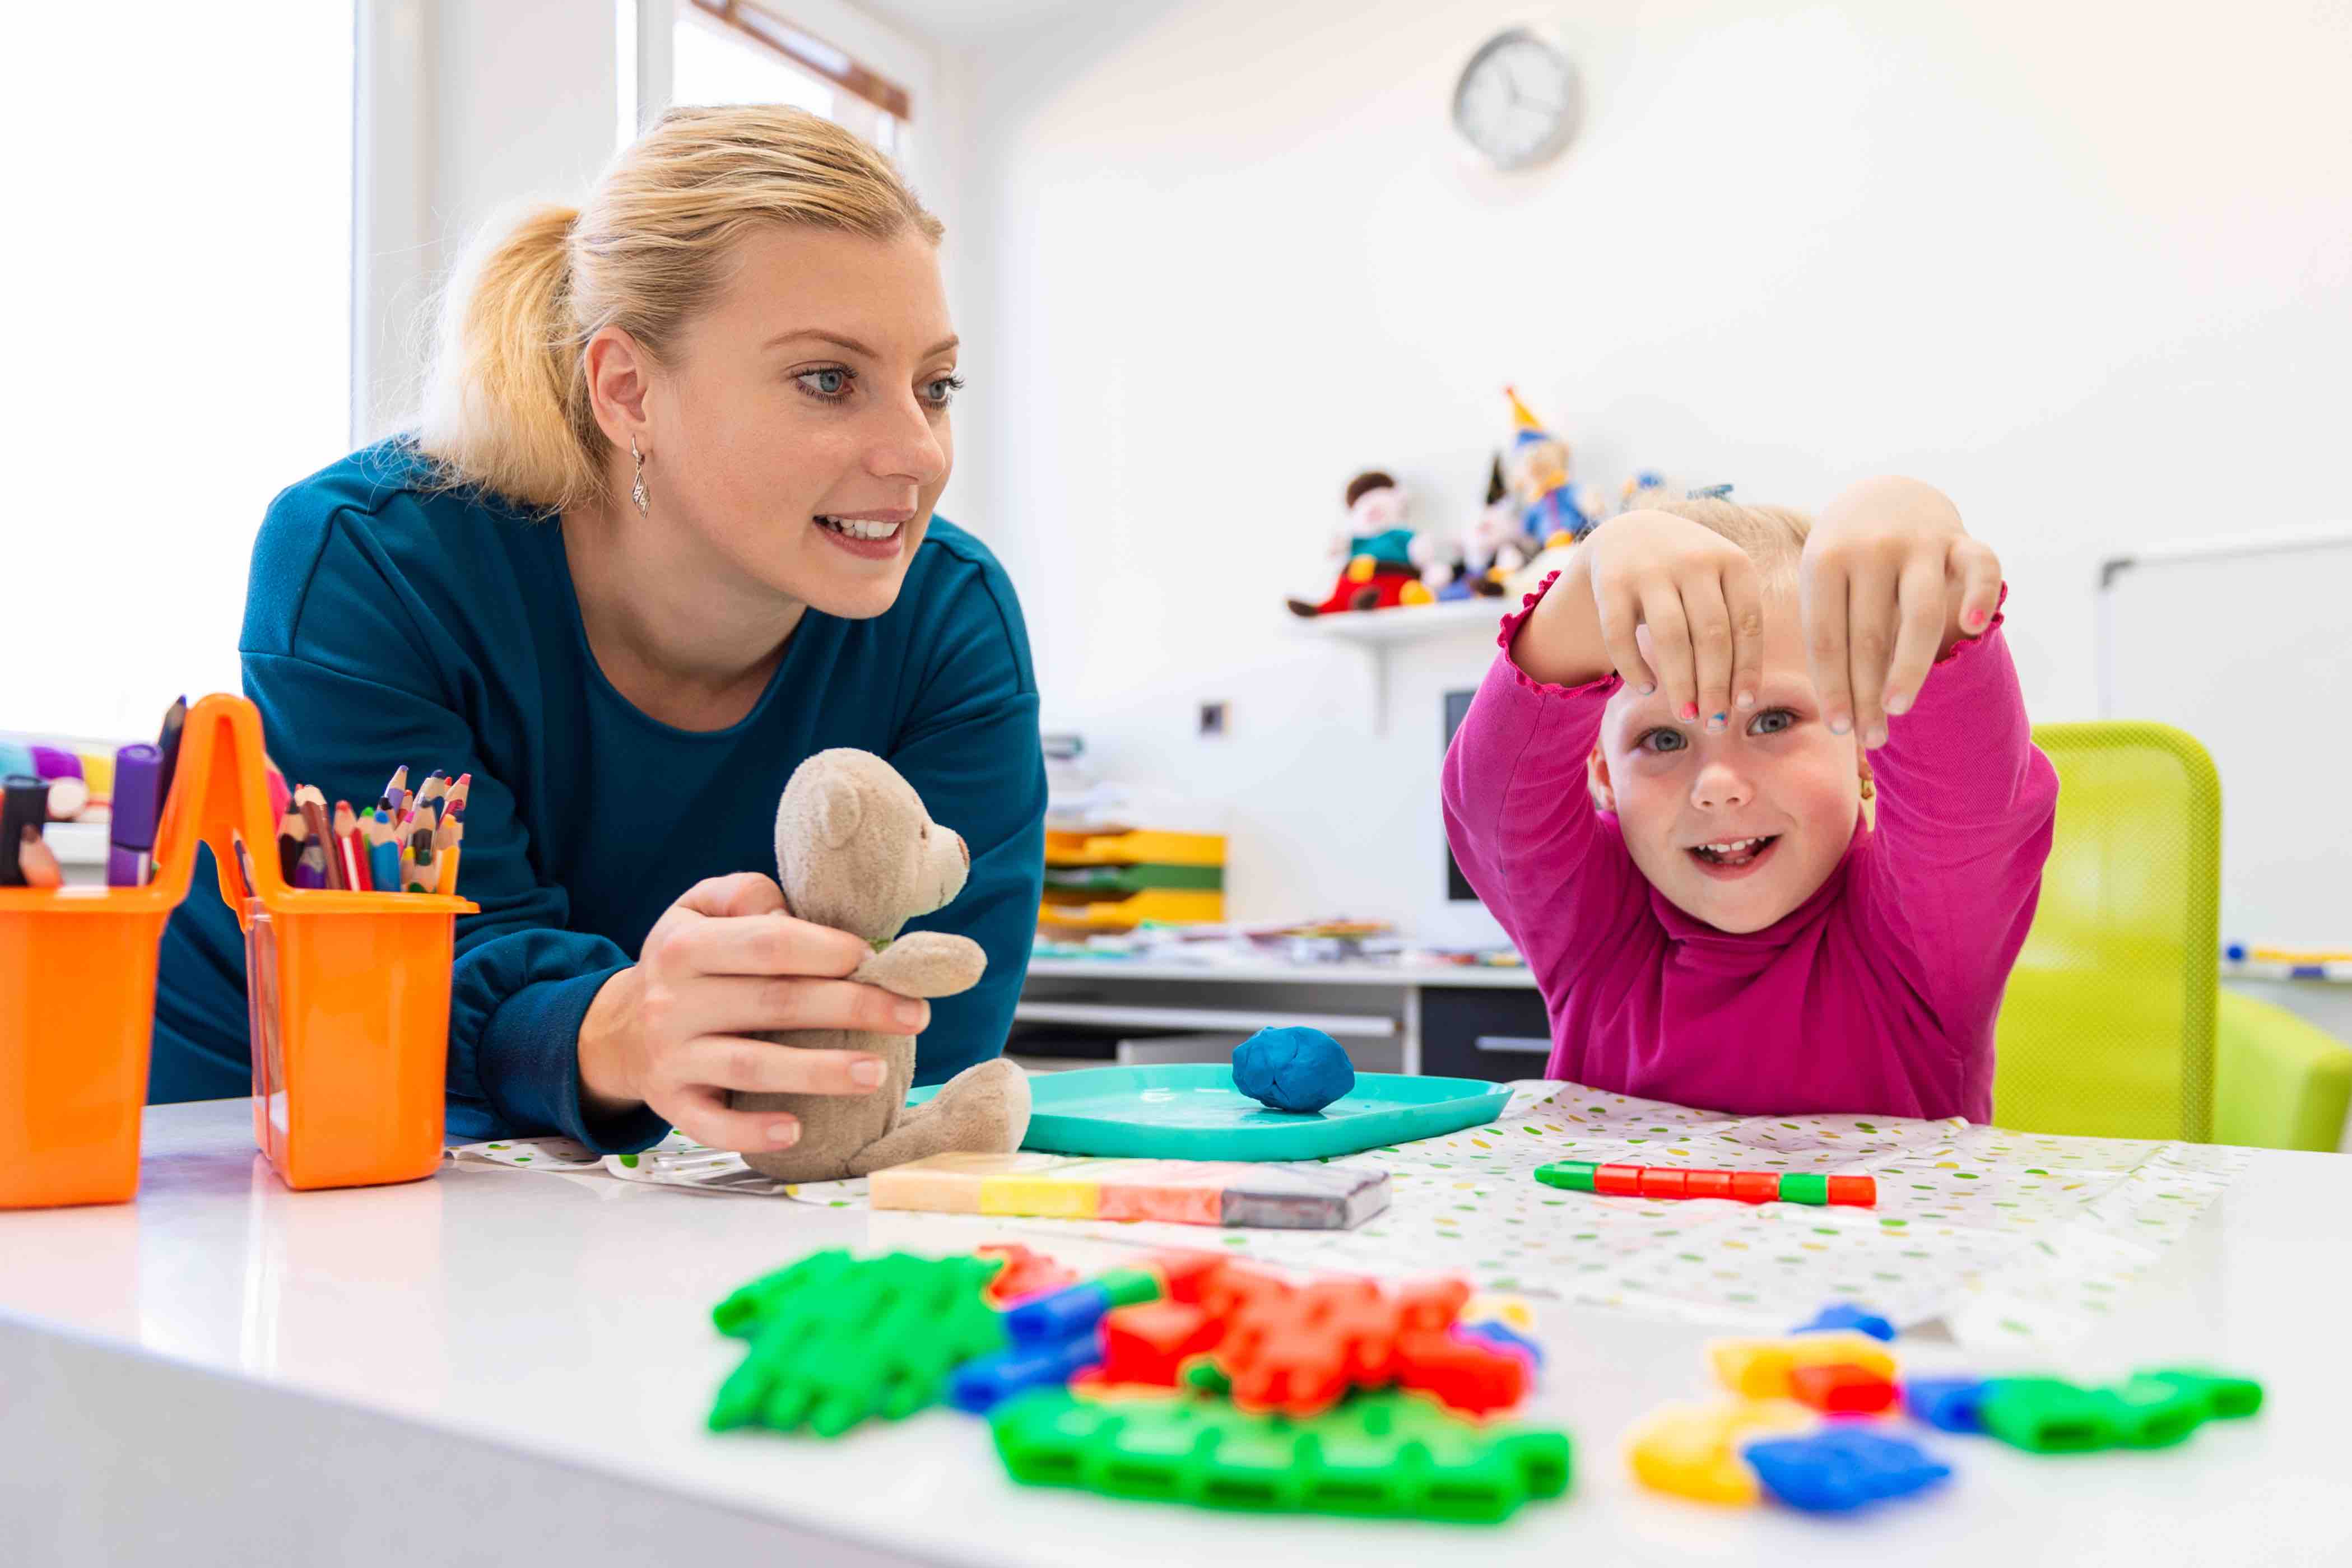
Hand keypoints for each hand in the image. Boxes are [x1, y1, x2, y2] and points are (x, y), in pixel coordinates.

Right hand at [576, 872, 930, 1152]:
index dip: (828, 950)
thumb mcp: (698, 909)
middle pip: (774, 1003)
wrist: (619, 1029)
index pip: (768, 944)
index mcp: (684, 946)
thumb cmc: (687, 963)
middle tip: (913, 1015)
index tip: (877, 958)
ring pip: (751, 1066)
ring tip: (877, 1073)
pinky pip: (712, 1124)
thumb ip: (747, 896)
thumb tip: (799, 914)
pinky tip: (798, 1129)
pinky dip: (753, 1129)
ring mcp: (671, 1058)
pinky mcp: (673, 1105)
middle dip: (851, 1007)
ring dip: (818, 1071)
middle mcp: (673, 1002)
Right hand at [1578, 508, 1766, 729]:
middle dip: (1714, 686)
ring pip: (1670, 637)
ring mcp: (1650, 567)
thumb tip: (1743, 701)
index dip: (1746, 670)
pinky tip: (1648, 688)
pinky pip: (1621, 635)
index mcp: (1733, 560)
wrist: (1628, 535)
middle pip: (1710, 635)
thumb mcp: (1721, 585)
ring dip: (1680, 683)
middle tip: (1714, 724)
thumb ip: (1736, 626)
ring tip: (1686, 716)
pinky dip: (1635, 668)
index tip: (1743, 706)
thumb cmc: (1688, 578)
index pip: (1747, 625)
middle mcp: (1693, 558)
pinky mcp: (1611, 580)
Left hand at [1800, 477, 2001, 747]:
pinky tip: (1974, 626)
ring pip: (1920, 613)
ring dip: (1909, 666)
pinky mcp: (1960, 538)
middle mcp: (1871, 549)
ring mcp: (1919, 541)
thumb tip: (1840, 713)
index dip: (1834, 687)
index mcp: (1825, 561)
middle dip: (1869, 692)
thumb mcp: (1822, 585)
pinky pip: (1980, 565)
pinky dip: (1980, 594)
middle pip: (1869, 635)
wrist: (1883, 494)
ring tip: (1898, 708)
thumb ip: (1830, 634)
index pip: (1826, 638)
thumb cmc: (1846, 561)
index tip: (1839, 729)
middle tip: (1870, 738)